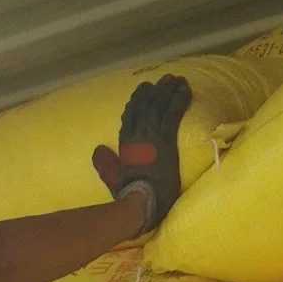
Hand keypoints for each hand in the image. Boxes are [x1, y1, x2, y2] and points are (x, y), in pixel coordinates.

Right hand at [92, 74, 192, 231]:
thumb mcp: (112, 179)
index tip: (143, 91)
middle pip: (145, 106)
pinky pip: (172, 114)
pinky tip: (185, 90)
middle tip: (163, 79)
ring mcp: (151, 137)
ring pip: (159, 106)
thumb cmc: (128, 195)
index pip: (130, 117)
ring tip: (176, 79)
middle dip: (154, 91)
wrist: (141, 202)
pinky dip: (179, 100)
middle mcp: (137, 136)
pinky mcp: (165, 141)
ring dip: (168, 91)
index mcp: (125, 145)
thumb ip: (106, 164)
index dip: (137, 102)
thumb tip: (97, 150)